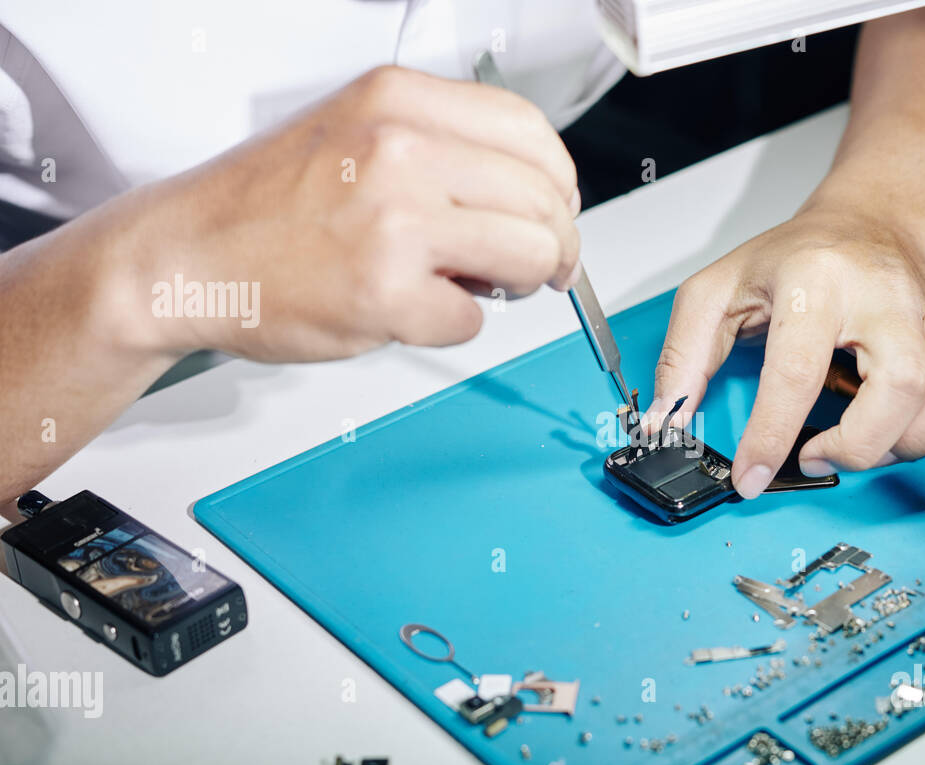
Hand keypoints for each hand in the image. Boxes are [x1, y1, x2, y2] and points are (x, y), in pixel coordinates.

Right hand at [117, 65, 580, 361]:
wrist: (183, 257)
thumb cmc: (266, 205)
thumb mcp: (356, 131)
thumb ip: (442, 146)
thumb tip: (530, 193)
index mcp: (398, 99)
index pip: (532, 133)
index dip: (559, 185)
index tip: (556, 215)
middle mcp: (401, 149)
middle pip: (545, 200)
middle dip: (556, 246)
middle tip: (540, 269)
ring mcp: (397, 221)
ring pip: (530, 256)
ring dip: (519, 284)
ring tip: (477, 285)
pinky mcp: (387, 292)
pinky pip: (473, 319)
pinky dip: (452, 323)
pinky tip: (412, 309)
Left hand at [647, 204, 924, 497]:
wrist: (865, 222)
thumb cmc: (790, 260)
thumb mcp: (716, 292)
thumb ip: (683, 356)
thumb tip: (667, 422)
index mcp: (814, 281)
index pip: (798, 371)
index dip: (772, 436)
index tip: (751, 478)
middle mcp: (882, 296)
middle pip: (903, 384)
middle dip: (860, 445)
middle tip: (818, 456)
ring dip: (910, 440)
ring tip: (864, 444)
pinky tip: (922, 428)